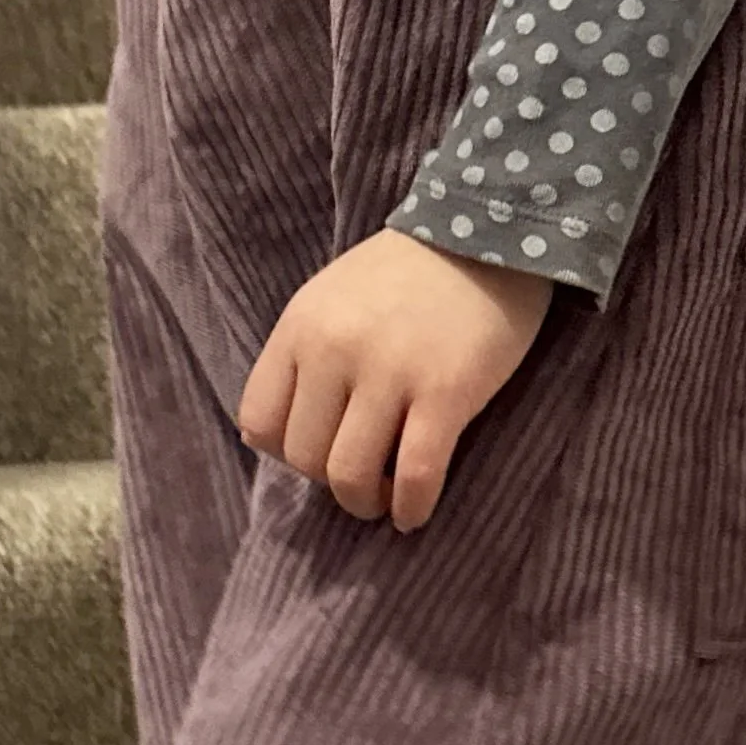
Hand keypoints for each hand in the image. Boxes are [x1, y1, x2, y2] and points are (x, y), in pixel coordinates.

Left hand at [238, 228, 556, 532]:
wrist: (487, 230)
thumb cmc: (406, 274)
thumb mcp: (329, 298)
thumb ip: (300, 357)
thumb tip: (267, 438)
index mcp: (300, 327)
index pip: (258, 422)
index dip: (285, 452)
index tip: (320, 449)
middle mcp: (334, 351)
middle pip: (304, 458)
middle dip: (329, 482)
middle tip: (363, 477)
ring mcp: (389, 372)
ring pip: (350, 476)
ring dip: (365, 503)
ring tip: (386, 498)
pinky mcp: (446, 392)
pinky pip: (416, 475)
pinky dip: (412, 508)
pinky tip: (415, 514)